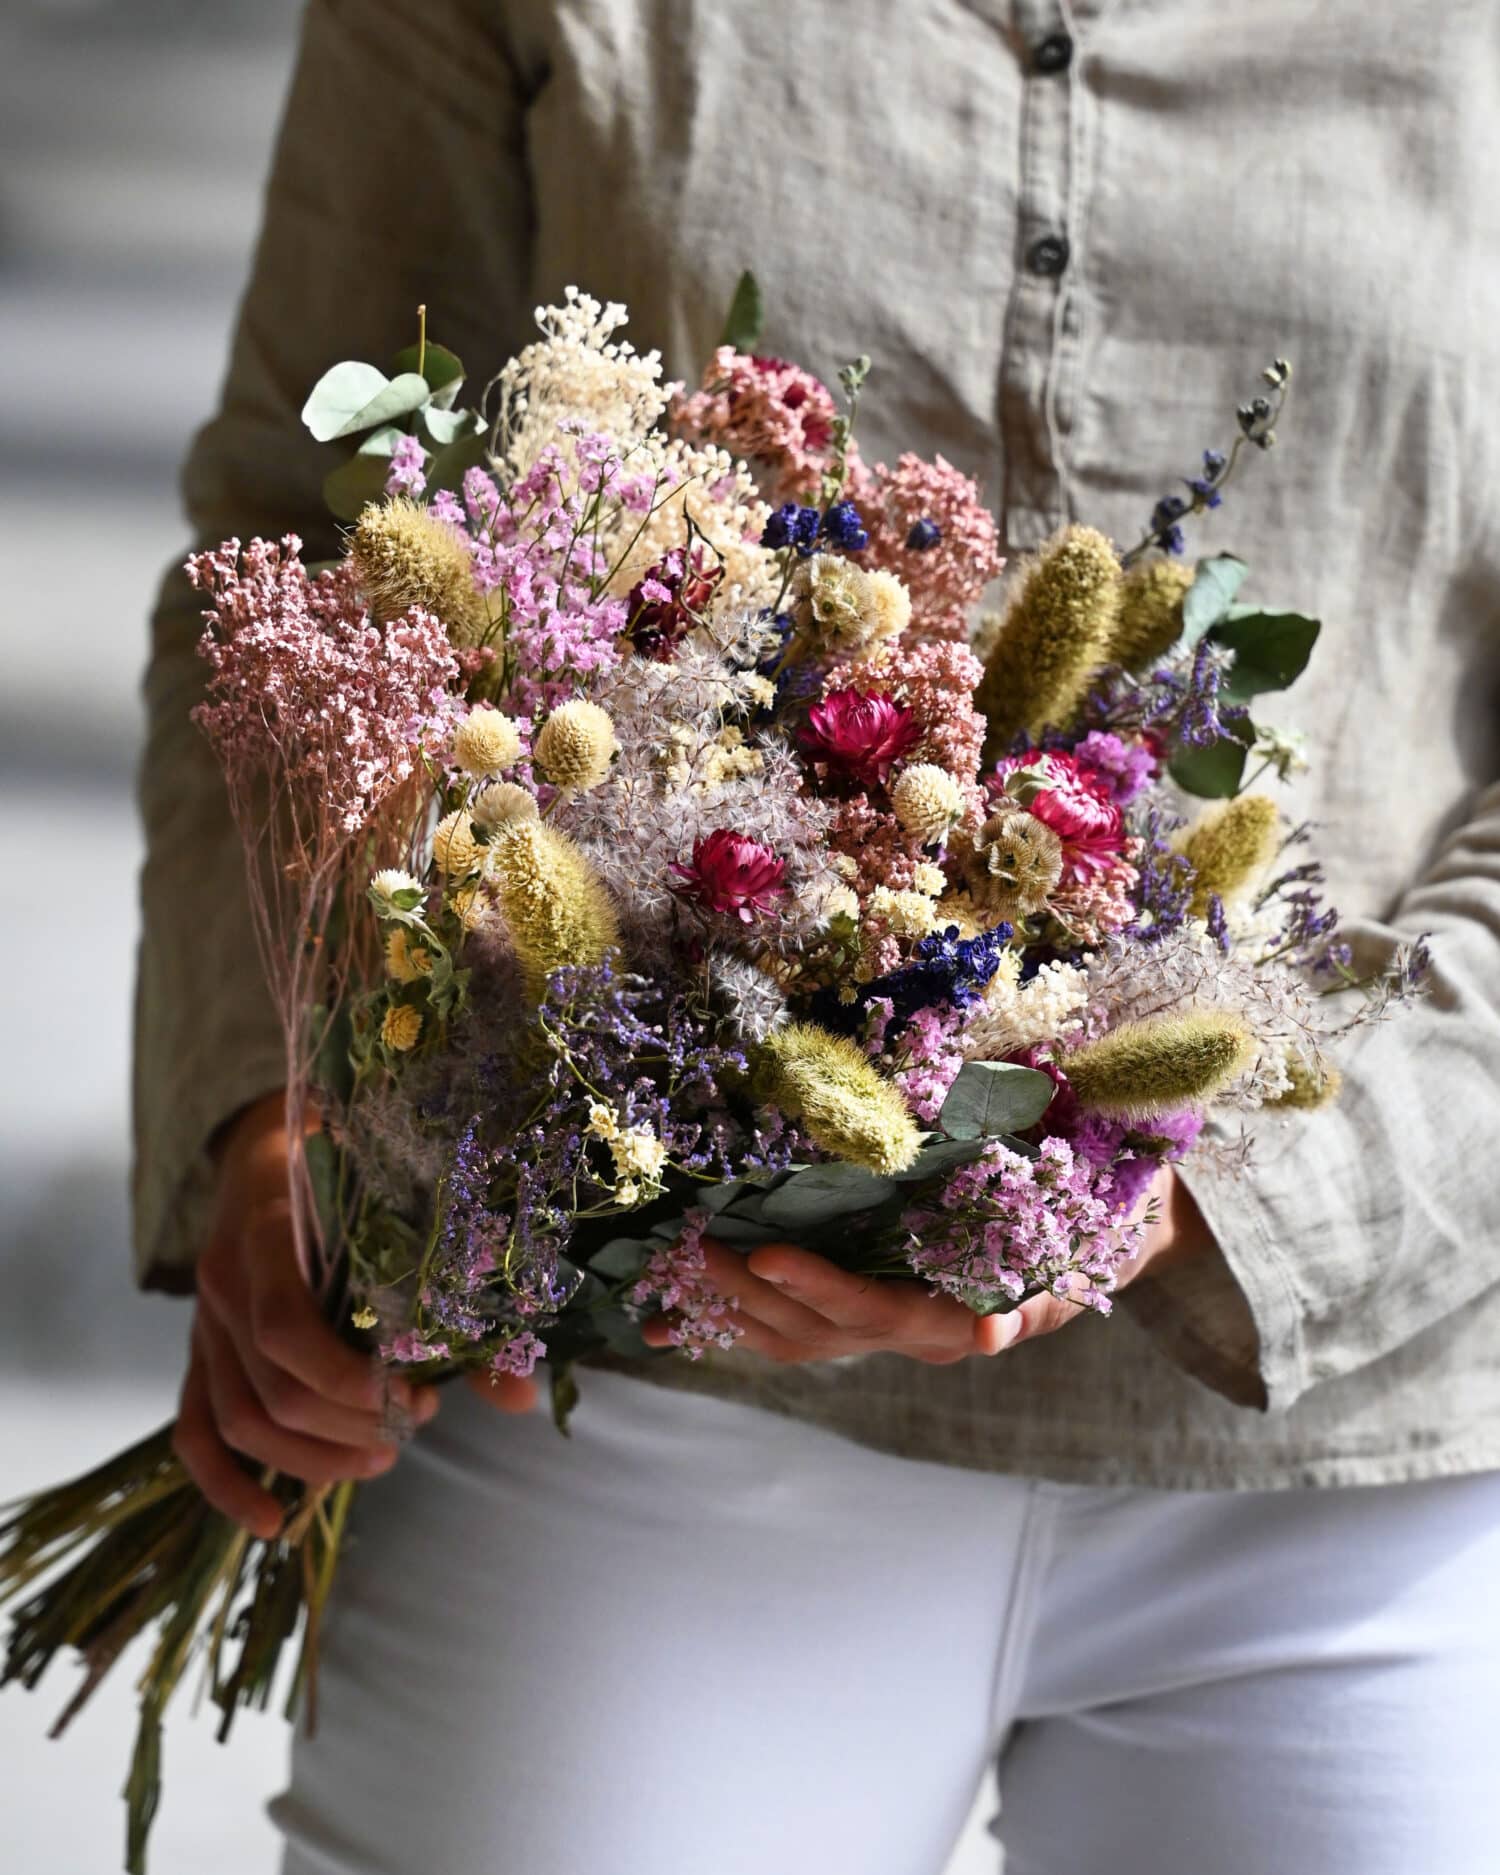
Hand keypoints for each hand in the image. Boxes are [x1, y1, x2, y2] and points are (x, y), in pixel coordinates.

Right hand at [173, 1092, 440, 1537]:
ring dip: (308, 1459)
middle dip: (346, 1426)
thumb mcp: (403, 1208)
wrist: (267, 1141)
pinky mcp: (198, 1353)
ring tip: (377, 1458)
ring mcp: (203, 1322)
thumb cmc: (350, 1171)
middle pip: (271, 1391)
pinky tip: (269, 1521)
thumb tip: (520, 1399)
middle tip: (410, 1428)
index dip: (346, 1384)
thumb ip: (457, 1301)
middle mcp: (225, 1281)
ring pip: (237, 1420)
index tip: (412, 1399)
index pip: (286, 1331)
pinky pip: (193, 1430)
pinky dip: (225, 1485)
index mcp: (270, 1231)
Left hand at [639, 1165, 1214, 1365]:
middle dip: (755, 1291)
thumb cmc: (1110, 1212)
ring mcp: (895, 1326)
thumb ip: (1049, 1275)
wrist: (1119, 1232)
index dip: (826, 1290)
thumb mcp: (1103, 1222)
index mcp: (972, 1314)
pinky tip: (671, 1316)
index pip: (886, 1313)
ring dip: (732, 1309)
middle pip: (825, 1332)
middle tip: (698, 1243)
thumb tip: (985, 1338)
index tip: (772, 1257)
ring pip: (799, 1340)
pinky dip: (734, 1321)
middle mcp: (926, 1334)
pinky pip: (793, 1331)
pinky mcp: (870, 1311)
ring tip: (669, 1275)